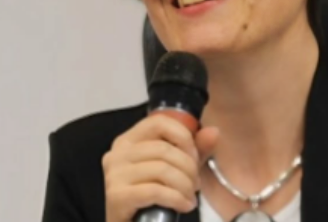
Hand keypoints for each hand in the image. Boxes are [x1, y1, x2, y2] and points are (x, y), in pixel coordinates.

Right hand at [103, 115, 219, 221]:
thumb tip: (213, 132)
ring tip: (190, 196)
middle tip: (195, 183)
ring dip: (185, 185)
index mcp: (128, 141)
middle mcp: (117, 153)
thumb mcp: (175, 169)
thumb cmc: (150, 197)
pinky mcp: (117, 196)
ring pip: (162, 169)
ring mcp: (114, 175)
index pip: (159, 122)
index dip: (183, 136)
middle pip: (164, 149)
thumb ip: (194, 150)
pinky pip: (155, 191)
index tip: (194, 156)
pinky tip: (184, 205)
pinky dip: (176, 199)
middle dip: (188, 167)